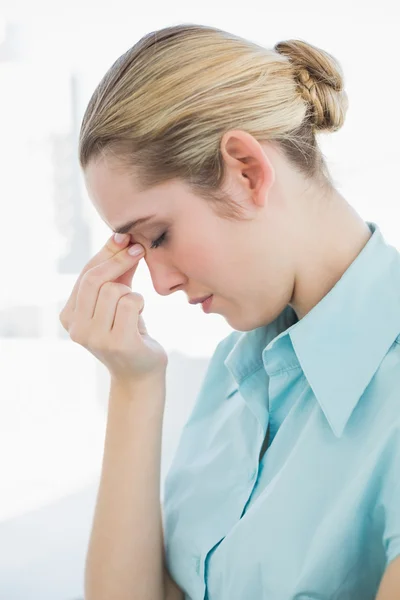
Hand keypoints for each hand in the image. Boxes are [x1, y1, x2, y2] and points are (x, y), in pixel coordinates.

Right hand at [59, 233, 167, 382]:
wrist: (141, 372)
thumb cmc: (129, 330)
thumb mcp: (118, 298)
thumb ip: (116, 271)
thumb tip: (121, 236)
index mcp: (69, 316)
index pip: (85, 274)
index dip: (107, 252)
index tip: (127, 238)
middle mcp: (76, 329)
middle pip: (94, 279)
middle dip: (119, 260)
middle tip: (140, 251)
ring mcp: (95, 338)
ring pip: (114, 290)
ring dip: (132, 293)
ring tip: (134, 309)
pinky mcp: (117, 344)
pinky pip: (131, 303)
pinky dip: (140, 304)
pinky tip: (140, 317)